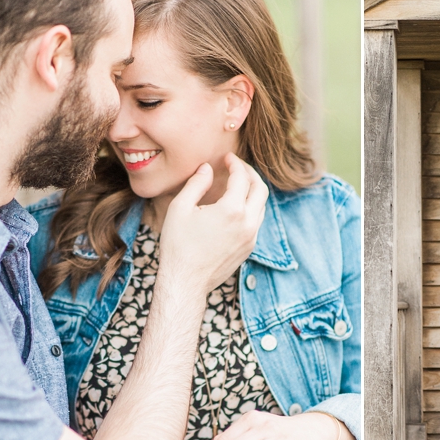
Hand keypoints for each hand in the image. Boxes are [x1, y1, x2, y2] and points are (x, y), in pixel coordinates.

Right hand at [158, 154, 267, 294]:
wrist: (186, 281)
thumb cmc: (178, 245)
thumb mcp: (180, 208)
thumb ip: (196, 183)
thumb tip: (207, 168)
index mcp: (232, 210)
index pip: (242, 178)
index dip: (235, 163)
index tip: (227, 157)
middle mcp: (248, 223)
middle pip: (261, 189)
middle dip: (250, 174)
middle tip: (237, 167)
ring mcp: (251, 238)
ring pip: (262, 207)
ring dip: (253, 191)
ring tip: (238, 184)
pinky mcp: (249, 248)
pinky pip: (257, 222)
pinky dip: (251, 208)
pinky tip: (236, 207)